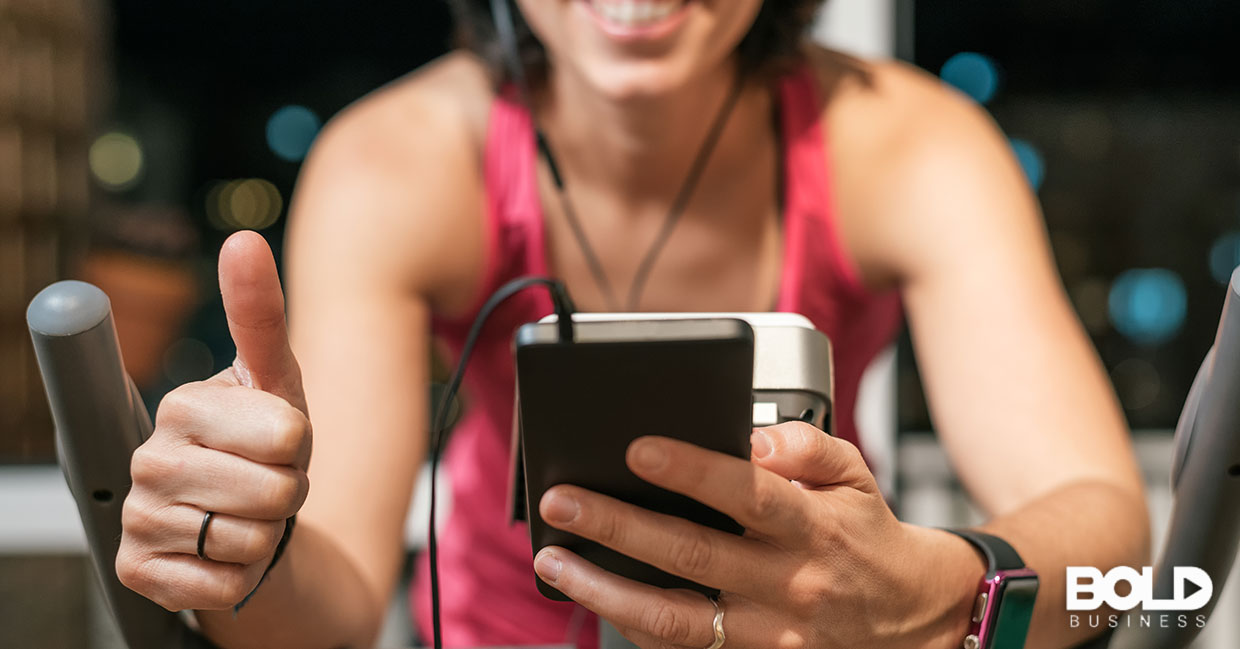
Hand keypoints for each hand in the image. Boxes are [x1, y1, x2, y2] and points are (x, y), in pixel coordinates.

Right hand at [116, 231, 311, 611]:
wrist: (251, 520)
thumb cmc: (267, 446)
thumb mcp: (279, 382)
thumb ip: (261, 314)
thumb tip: (242, 240)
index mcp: (183, 404)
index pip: (288, 434)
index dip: (300, 446)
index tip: (278, 442)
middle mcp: (150, 457)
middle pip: (275, 491)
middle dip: (287, 494)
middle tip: (265, 484)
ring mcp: (138, 515)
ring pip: (250, 540)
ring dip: (266, 535)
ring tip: (245, 515)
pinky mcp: (139, 570)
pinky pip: (225, 584)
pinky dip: (240, 577)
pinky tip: (221, 554)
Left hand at [533, 421, 983, 648]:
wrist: (909, 616)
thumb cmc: (864, 534)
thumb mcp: (854, 475)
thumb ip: (807, 445)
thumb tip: (752, 437)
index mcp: (811, 526)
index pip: (747, 493)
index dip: (691, 470)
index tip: (637, 448)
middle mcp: (786, 583)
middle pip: (692, 555)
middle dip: (619, 526)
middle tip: (563, 502)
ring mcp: (767, 633)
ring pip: (676, 619)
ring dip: (607, 591)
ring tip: (556, 561)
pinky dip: (634, 627)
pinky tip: (596, 597)